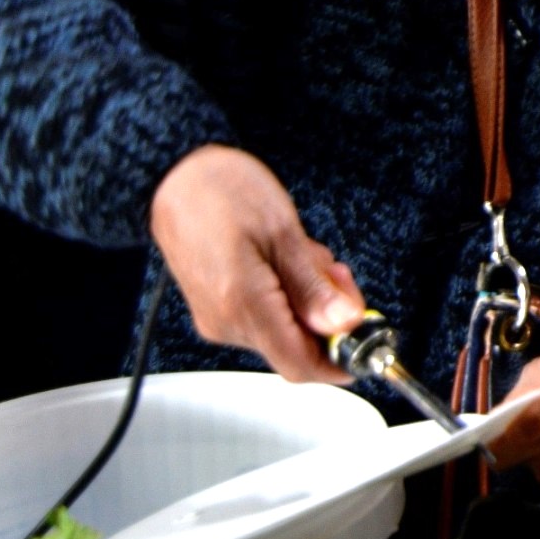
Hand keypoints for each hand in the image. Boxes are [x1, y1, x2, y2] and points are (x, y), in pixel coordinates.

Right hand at [149, 144, 366, 382]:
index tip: (367, 340)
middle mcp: (225, 322)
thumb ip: (313, 287)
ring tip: (307, 257)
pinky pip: (265, 318)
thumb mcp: (282, 231)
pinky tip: (286, 263)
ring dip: (308, 301)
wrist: (173, 174)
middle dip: (328, 317)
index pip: (300, 364)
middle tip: (337, 275)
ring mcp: (217, 318)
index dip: (340, 361)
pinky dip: (288, 297)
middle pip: (296, 347)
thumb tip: (344, 323)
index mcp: (242, 305)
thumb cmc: (220, 190)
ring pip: (283, 331)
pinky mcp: (216, 309)